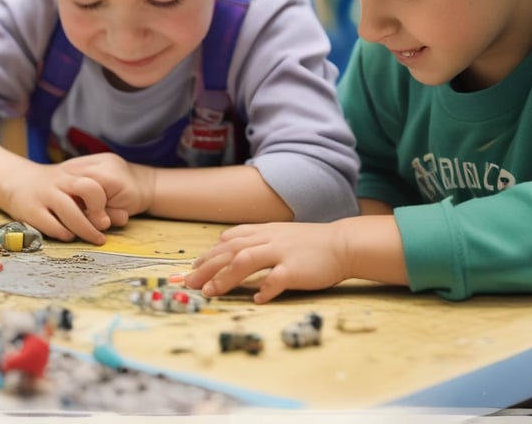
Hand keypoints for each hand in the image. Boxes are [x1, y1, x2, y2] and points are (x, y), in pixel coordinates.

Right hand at [2, 154, 154, 244]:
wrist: (18, 181)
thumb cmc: (57, 187)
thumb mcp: (76, 183)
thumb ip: (96, 197)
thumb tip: (122, 218)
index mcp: (76, 172)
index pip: (98, 181)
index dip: (106, 200)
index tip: (110, 214)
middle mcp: (61, 180)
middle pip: (88, 189)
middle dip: (99, 210)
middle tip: (104, 225)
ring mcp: (45, 194)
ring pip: (69, 210)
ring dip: (85, 228)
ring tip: (96, 238)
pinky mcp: (30, 210)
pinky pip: (50, 225)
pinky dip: (63, 233)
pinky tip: (70, 236)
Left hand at [183, 221, 348, 302]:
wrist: (342, 244)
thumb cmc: (310, 243)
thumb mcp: (280, 233)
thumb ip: (255, 237)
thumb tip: (226, 241)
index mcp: (265, 231)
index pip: (230, 240)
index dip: (209, 253)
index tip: (192, 267)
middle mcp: (270, 239)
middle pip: (231, 250)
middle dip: (207, 266)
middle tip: (189, 283)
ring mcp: (282, 253)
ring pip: (246, 260)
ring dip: (225, 277)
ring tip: (211, 292)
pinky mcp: (296, 269)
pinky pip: (275, 280)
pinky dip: (263, 290)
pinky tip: (255, 300)